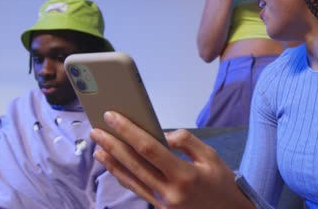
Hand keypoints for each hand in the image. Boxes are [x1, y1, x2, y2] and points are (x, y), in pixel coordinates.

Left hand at [90, 111, 253, 208]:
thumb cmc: (221, 182)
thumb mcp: (211, 156)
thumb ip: (186, 142)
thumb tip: (162, 135)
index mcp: (184, 175)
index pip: (149, 149)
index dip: (128, 131)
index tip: (113, 117)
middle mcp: (169, 191)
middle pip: (134, 164)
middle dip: (113, 145)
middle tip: (96, 130)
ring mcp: (161, 203)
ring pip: (130, 179)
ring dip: (112, 162)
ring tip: (98, 147)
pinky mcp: (158, 208)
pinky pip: (136, 189)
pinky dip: (122, 176)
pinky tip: (113, 165)